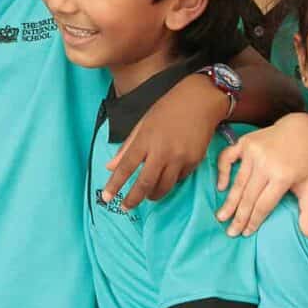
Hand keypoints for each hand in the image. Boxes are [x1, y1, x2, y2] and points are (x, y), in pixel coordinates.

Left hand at [102, 74, 224, 210]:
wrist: (200, 101)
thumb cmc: (168, 109)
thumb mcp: (143, 123)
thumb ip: (127, 146)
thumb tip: (110, 167)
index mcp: (145, 140)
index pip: (126, 167)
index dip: (115, 184)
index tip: (107, 198)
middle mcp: (162, 151)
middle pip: (145, 183)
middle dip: (134, 199)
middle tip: (126, 206)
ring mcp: (180, 158)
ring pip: (164, 187)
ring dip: (153, 195)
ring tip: (147, 196)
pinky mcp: (194, 162)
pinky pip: (179, 179)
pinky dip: (170, 182)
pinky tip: (166, 177)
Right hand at [215, 113, 307, 237]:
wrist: (302, 128)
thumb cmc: (307, 160)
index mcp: (282, 176)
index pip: (263, 204)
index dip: (254, 220)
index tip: (246, 233)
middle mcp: (265, 164)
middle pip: (248, 197)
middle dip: (239, 217)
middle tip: (230, 232)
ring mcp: (253, 152)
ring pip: (238, 182)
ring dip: (229, 201)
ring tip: (221, 217)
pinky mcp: (245, 142)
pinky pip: (227, 158)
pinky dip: (222, 172)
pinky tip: (221, 187)